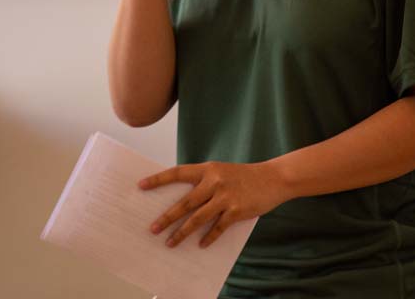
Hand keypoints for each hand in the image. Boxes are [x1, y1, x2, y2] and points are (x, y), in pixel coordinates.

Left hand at [139, 161, 288, 248]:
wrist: (274, 178)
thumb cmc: (244, 176)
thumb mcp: (221, 172)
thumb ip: (204, 183)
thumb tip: (182, 204)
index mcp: (207, 169)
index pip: (177, 173)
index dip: (158, 180)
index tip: (141, 186)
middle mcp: (214, 181)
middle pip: (184, 202)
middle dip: (167, 217)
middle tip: (152, 229)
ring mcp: (226, 197)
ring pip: (197, 218)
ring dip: (182, 233)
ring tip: (170, 243)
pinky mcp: (237, 210)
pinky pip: (217, 227)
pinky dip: (208, 237)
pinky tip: (200, 245)